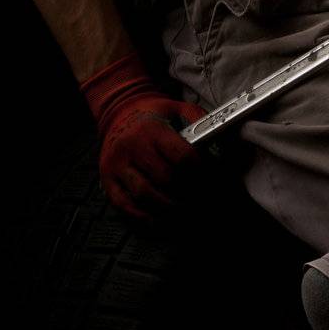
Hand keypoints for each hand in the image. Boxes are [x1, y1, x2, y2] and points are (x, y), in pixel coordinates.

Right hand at [79, 50, 208, 222]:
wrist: (119, 112)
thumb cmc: (155, 114)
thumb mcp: (179, 108)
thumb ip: (200, 123)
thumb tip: (221, 148)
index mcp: (153, 129)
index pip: (182, 156)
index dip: (201, 173)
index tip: (215, 183)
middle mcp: (132, 147)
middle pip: (165, 178)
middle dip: (189, 195)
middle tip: (206, 204)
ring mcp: (117, 165)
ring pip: (145, 195)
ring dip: (169, 210)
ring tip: (188, 215)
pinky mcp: (107, 180)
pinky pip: (124, 205)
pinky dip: (144, 217)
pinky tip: (162, 221)